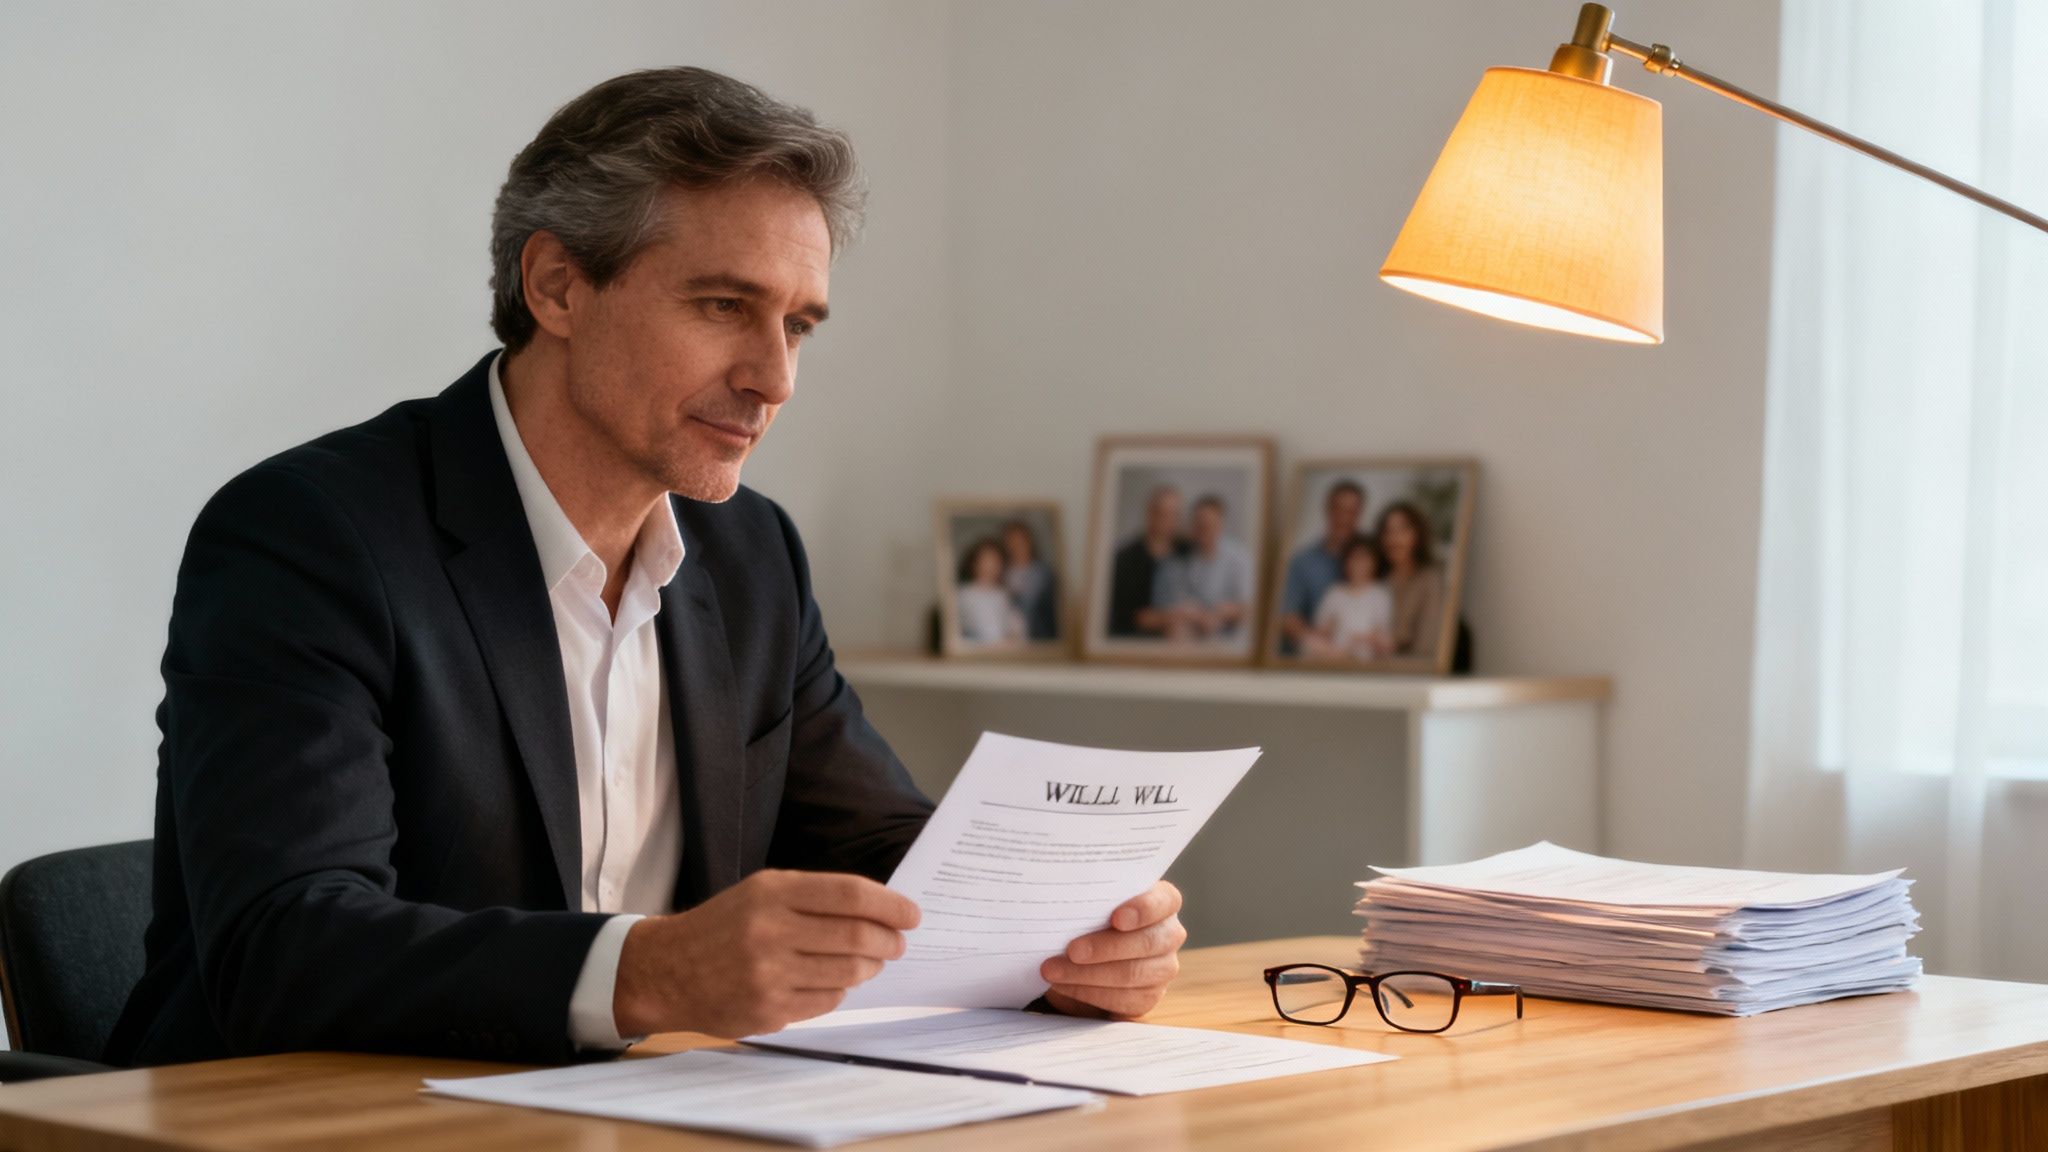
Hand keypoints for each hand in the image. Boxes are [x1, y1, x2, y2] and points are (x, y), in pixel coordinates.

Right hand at [612, 869, 919, 1038]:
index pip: (850, 894)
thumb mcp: (761, 892)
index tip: (911, 914)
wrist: (666, 970)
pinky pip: (827, 1002)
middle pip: (856, 936)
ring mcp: (769, 974)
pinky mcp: (768, 1010)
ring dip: (869, 968)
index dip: (890, 905)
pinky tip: (832, 982)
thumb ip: (815, 897)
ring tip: (869, 962)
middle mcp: (770, 931)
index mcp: (772, 892)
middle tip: (897, 944)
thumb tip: (879, 911)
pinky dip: (839, 992)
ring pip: (847, 973)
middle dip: (888, 941)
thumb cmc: (723, 926)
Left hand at [1039, 881, 1185, 1018]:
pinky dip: (1088, 992)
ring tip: (1053, 970)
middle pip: (1147, 942)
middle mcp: (1169, 935)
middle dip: (1105, 948)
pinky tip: (1064, 985)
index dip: (1143, 909)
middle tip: (1071, 950)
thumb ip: (1091, 901)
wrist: (1087, 955)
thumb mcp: (1094, 904)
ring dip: (1087, 974)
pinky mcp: (1149, 997)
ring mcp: (1163, 968)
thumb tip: (1062, 905)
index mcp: (1162, 902)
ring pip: (1132, 974)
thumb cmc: (1091, 918)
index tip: (1116, 918)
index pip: (1166, 902)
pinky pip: (1123, 999)